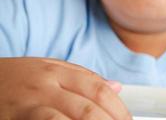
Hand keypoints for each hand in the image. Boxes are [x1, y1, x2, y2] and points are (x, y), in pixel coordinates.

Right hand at [0, 57, 131, 119]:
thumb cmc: (19, 76)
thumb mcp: (51, 67)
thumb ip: (84, 76)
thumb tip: (116, 86)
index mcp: (57, 71)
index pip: (97, 88)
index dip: (117, 107)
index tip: (128, 119)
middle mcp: (46, 86)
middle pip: (88, 107)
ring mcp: (30, 105)